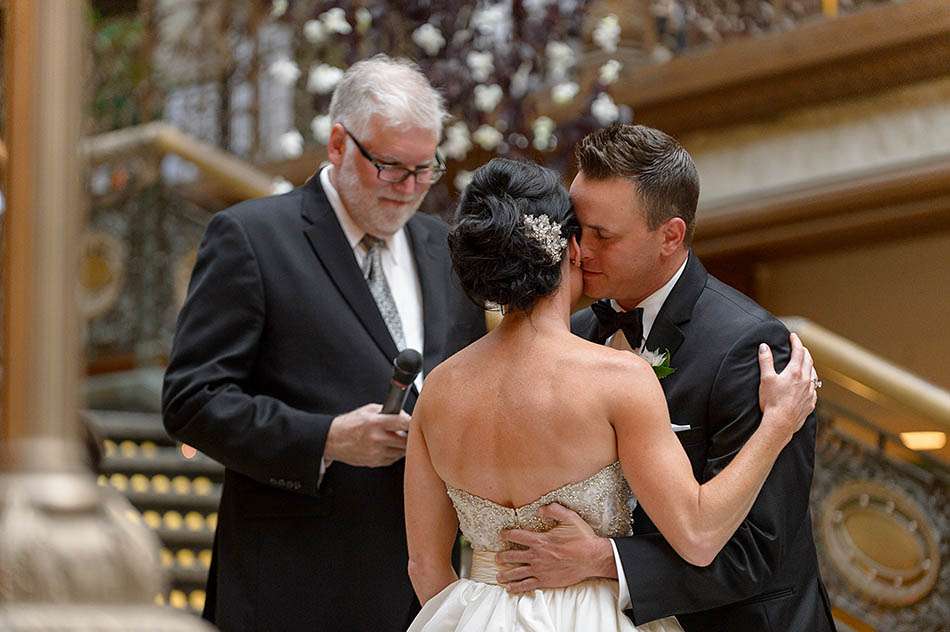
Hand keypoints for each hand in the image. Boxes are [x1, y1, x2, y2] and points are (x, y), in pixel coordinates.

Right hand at [323, 403, 409, 466]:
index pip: (404, 422)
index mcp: (376, 423)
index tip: (414, 421)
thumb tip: (403, 414)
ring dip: (402, 445)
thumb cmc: (349, 424)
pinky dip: (394, 453)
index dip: (412, 422)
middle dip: (409, 435)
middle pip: (406, 440)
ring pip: (401, 452)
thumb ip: (387, 411)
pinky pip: (393, 460)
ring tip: (396, 438)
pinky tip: (388, 446)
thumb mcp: (368, 410)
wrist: (333, 440)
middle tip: (406, 431)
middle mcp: (377, 439)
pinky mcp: (375, 462)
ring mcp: (376, 453)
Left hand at [495, 503, 615, 592]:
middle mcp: (536, 556)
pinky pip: (527, 585)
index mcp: (540, 540)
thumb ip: (554, 510)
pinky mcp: (546, 581)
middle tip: (497, 558)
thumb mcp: (570, 518)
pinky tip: (510, 589)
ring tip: (499, 576)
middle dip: (502, 557)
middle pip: (513, 556)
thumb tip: (541, 509)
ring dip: (506, 575)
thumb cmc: (582, 538)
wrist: (592, 558)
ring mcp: (540, 570)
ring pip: (517, 573)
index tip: (502, 535)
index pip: (517, 536)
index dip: (507, 534)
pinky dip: (517, 587)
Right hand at [758, 333, 816, 438]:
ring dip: (810, 366)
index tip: (793, 336)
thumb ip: (765, 361)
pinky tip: (808, 385)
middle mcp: (805, 380)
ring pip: (814, 374)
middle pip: (808, 361)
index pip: (798, 351)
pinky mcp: (811, 403)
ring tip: (806, 363)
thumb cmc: (772, 402)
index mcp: (794, 372)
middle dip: (804, 351)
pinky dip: (811, 382)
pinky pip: (814, 389)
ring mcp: (810, 392)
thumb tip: (764, 346)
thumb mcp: (766, 379)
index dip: (796, 342)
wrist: (780, 423)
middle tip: (800, 347)